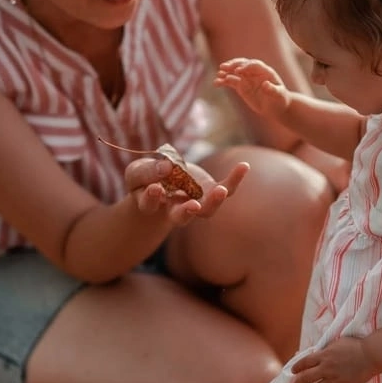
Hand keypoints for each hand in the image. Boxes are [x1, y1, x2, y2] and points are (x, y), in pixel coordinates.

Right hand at [125, 155, 249, 225]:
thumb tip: (167, 167)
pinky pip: (226, 189)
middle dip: (186, 212)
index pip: (149, 204)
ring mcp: (195, 202)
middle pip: (181, 217)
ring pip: (206, 210)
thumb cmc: (146, 178)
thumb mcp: (137, 172)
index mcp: (151, 204)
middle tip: (193, 206)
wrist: (163, 181)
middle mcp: (174, 209)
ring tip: (221, 190)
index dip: (151, 198)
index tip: (154, 189)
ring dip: (214, 202)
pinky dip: (235, 179)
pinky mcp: (209, 192)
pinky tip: (244, 166)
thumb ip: (147, 172)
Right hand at [214, 58, 290, 119]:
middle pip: (242, 64)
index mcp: (265, 71)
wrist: (275, 106)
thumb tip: (265, 85)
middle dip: (233, 65)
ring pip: (234, 72)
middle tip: (223, 67)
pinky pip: (230, 81)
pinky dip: (223, 81)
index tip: (238, 71)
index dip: (246, 66)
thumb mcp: (279, 95)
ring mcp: (246, 78)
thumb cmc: (280, 99)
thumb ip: (273, 90)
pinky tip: (216, 83)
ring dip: (226, 72)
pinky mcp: (241, 85)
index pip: (254, 64)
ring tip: (219, 74)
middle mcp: (254, 72)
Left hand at [292, 337, 377, 382]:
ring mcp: (335, 380)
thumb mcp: (336, 342)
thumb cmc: (355, 345)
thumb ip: (325, 349)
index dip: (296, 368)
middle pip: (306, 378)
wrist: (371, 354)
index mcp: (323, 356)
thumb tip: (316, 352)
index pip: (304, 363)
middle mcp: (326, 369)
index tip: (293, 371)